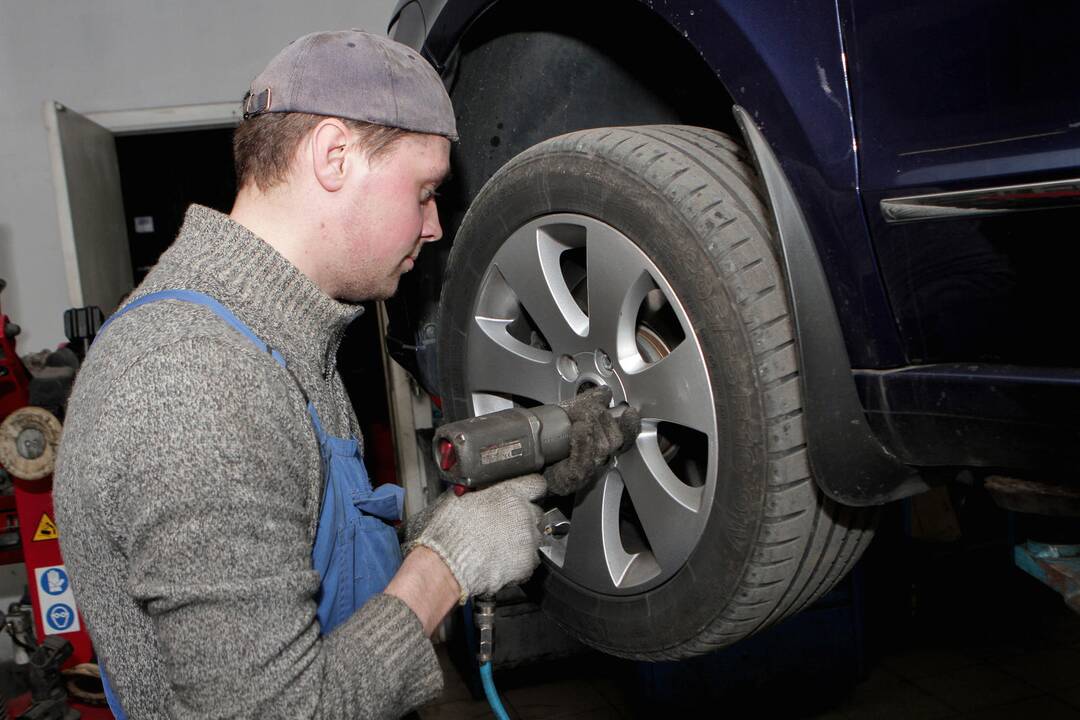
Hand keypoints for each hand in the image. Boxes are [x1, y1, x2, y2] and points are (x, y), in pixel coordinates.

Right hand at [407, 474, 545, 600]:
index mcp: (509, 493)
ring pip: (535, 537)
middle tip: (503, 525)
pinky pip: (530, 561)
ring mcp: (528, 540)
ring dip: (522, 540)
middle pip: (536, 511)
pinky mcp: (527, 564)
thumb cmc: (446, 533)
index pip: (536, 483)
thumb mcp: (456, 498)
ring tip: (500, 546)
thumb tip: (475, 490)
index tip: (525, 494)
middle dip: (523, 518)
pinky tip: (501, 562)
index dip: (529, 489)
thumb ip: (475, 491)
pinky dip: (519, 562)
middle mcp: (523, 514)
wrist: (445, 566)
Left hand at [544, 387, 640, 495]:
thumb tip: (605, 392)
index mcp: (599, 443)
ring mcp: (586, 470)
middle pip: (614, 440)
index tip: (630, 412)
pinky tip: (578, 428)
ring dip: (592, 428)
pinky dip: (583, 441)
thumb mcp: (571, 416)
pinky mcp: (573, 478)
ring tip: (580, 417)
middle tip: (590, 408)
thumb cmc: (552, 444)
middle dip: (603, 419)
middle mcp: (596, 459)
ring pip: (601, 448)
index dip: (630, 425)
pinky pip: (583, 460)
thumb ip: (590, 403)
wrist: (533, 462)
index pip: (623, 436)